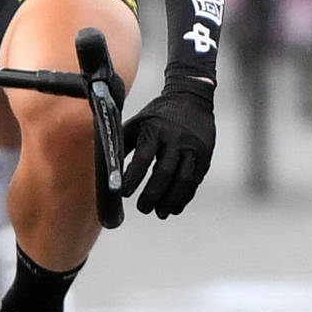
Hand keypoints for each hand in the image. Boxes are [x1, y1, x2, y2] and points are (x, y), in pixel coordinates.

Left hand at [117, 76, 217, 216]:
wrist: (192, 98)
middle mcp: (176, 138)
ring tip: (159, 213)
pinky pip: (194, 181)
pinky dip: (184, 197)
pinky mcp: (205, 155)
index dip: (133, 177)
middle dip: (152, 195)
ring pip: (183, 180)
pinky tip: (174, 207)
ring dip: (170, 201)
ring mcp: (193, 147)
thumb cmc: (157, 115)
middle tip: (142, 209)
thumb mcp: (138, 123)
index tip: (124, 193)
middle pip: (164, 173)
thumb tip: (106, 172)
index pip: (143, 157)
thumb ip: (123, 145)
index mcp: (155, 129)